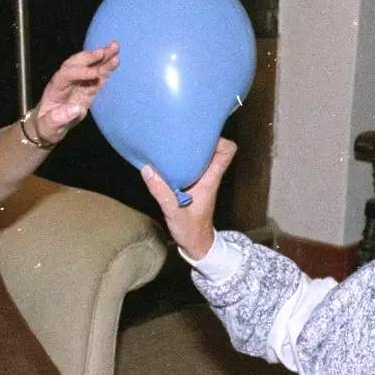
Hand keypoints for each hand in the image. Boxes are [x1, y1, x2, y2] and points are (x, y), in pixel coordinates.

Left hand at [32, 42, 118, 143]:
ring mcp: (77, 84)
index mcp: (56, 87)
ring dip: (102, 57)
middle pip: (77, 63)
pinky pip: (97, 77)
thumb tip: (76, 108)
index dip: (81, 72)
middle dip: (92, 56)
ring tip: (115, 47)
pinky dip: (106, 70)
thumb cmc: (46, 127)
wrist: (48, 128)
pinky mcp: (86, 90)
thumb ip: (59, 117)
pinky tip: (115, 61)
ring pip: (89, 67)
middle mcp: (67, 81)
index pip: (67, 73)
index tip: (96, 74)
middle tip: (106, 50)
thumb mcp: (49, 126)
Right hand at [140, 138, 234, 259]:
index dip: (219, 138)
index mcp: (210, 179)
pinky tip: (165, 157)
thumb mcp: (174, 213)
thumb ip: (161, 193)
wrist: (196, 245)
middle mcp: (207, 175)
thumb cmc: (191, 231)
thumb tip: (148, 169)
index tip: (202, 132)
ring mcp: (200, 179)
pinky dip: (180, 158)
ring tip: (171, 138)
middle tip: (181, 129)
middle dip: (199, 136)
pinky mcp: (191, 183)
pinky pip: (188, 164)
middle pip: (212, 147)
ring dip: (189, 147)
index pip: (227, 151)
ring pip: (200, 155)